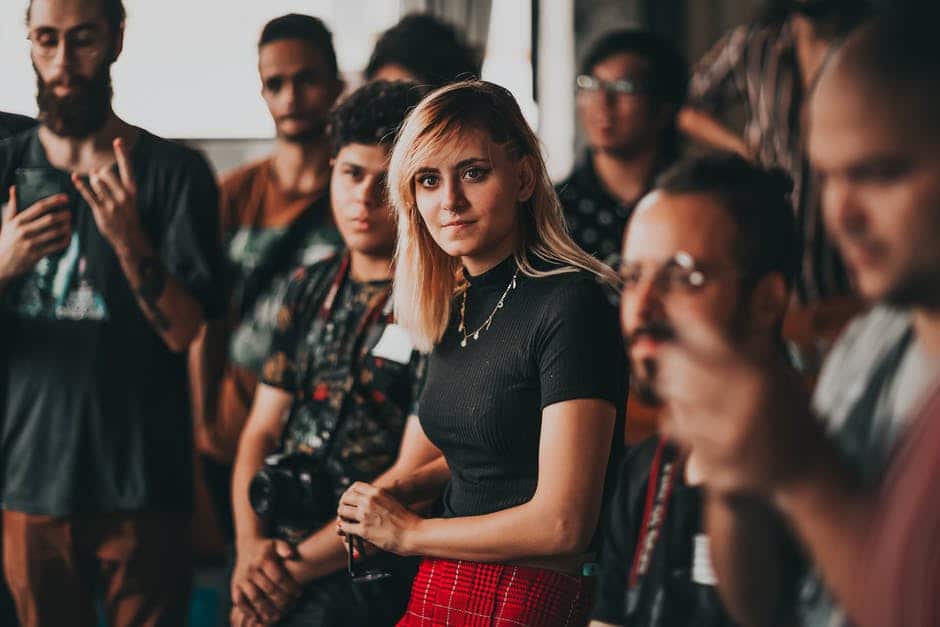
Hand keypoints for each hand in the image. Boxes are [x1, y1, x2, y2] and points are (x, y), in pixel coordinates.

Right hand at [0, 188, 70, 281]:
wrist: (1, 264)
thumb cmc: (6, 241)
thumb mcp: (6, 223)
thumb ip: (13, 206)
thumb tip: (14, 188)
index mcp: (18, 221)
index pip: (39, 207)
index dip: (54, 201)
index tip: (65, 198)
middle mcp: (24, 231)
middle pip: (50, 219)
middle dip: (63, 215)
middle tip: (70, 213)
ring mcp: (30, 243)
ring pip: (55, 232)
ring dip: (66, 228)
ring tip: (70, 225)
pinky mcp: (36, 255)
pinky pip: (56, 246)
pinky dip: (64, 241)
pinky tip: (68, 237)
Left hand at [72, 138, 141, 251]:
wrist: (129, 237)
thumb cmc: (127, 214)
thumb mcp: (127, 198)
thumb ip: (113, 183)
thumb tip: (95, 170)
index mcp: (132, 190)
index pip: (127, 168)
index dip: (123, 154)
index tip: (118, 140)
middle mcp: (123, 195)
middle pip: (106, 172)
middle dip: (99, 172)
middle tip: (99, 177)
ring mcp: (112, 203)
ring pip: (96, 181)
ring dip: (93, 182)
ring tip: (98, 189)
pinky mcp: (101, 211)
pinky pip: (87, 193)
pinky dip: (80, 184)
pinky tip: (74, 177)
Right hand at [231, 537, 302, 624]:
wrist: (247, 546)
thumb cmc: (267, 548)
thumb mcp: (277, 543)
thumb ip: (285, 548)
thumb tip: (290, 555)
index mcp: (264, 559)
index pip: (279, 577)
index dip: (290, 587)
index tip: (298, 594)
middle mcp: (252, 569)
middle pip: (268, 590)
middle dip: (281, 601)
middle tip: (290, 608)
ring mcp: (242, 578)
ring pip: (255, 597)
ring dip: (266, 609)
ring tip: (277, 617)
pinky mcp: (235, 585)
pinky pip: (240, 601)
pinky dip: (247, 611)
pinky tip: (257, 617)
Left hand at [337, 482, 420, 554]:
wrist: (412, 533)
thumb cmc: (405, 520)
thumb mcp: (391, 501)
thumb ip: (378, 500)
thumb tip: (364, 504)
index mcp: (377, 492)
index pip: (355, 487)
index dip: (349, 493)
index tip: (349, 500)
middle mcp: (369, 501)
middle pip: (346, 498)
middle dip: (343, 505)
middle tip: (344, 512)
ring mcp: (365, 515)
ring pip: (342, 511)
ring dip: (342, 517)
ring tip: (344, 522)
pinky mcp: (363, 530)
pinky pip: (345, 527)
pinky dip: (344, 530)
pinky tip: (346, 532)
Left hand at [655, 303, 818, 495]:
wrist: (805, 470)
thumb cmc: (788, 410)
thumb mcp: (777, 366)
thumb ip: (757, 326)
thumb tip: (771, 279)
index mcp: (755, 373)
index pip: (700, 328)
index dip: (681, 311)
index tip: (674, 304)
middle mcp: (738, 402)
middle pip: (673, 361)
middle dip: (674, 357)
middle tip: (688, 362)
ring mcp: (724, 435)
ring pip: (670, 394)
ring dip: (678, 392)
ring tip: (702, 396)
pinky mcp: (713, 460)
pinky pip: (673, 427)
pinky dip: (681, 420)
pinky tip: (701, 420)